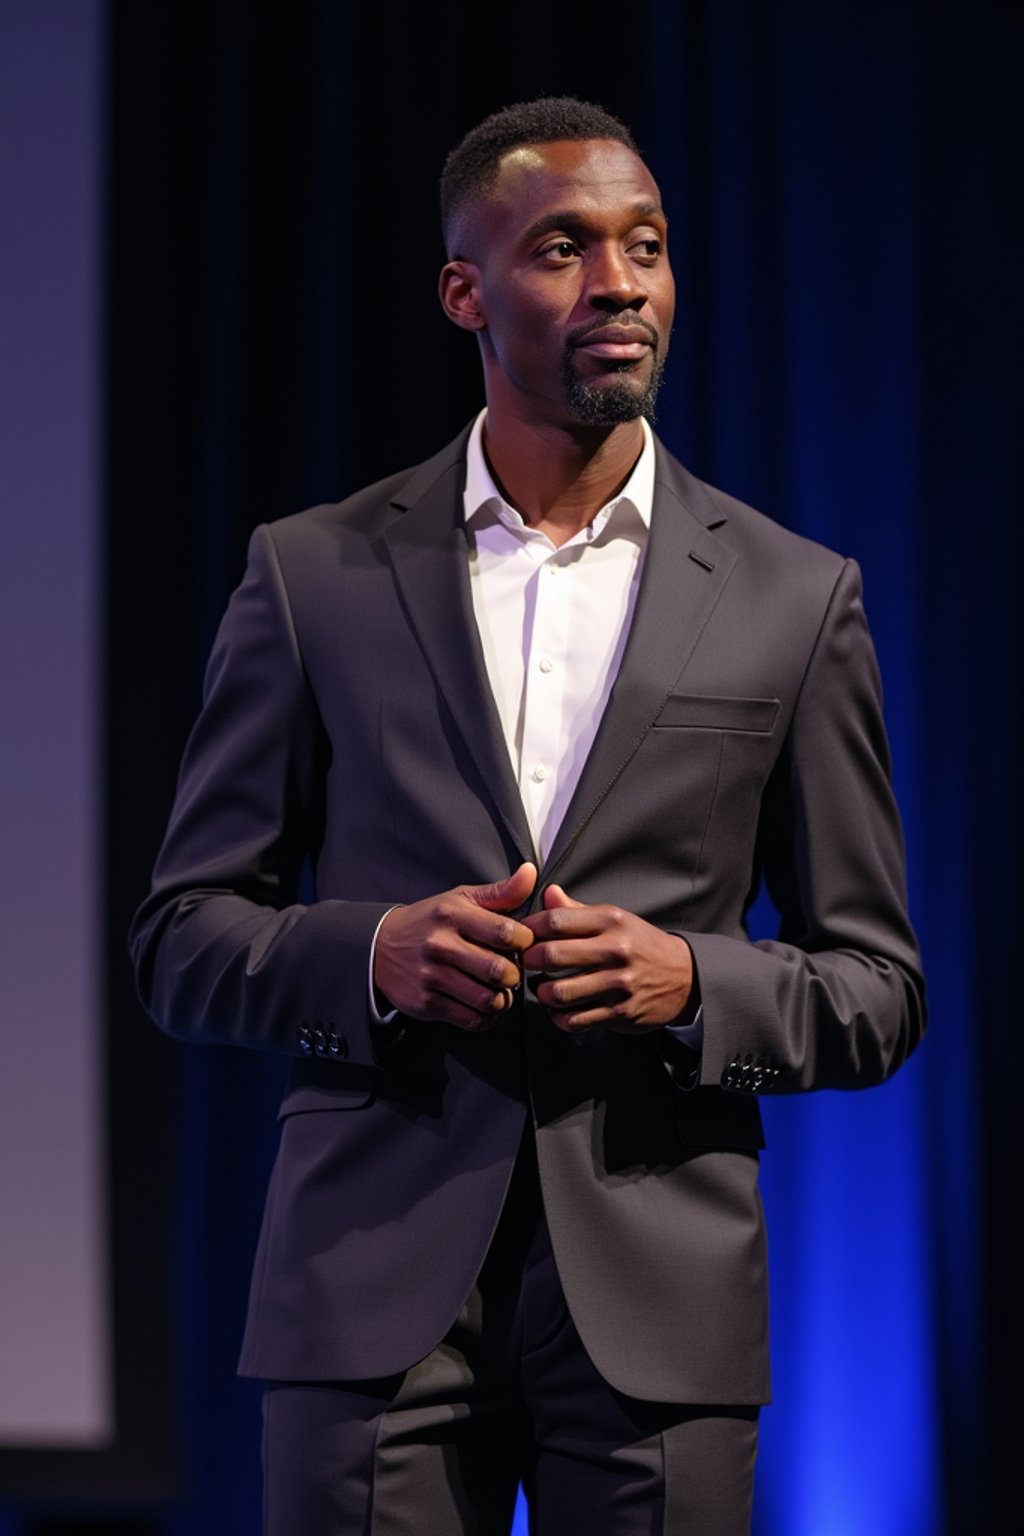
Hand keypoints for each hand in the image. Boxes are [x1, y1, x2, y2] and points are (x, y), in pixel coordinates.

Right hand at [373, 863, 536, 1030]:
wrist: (380, 947)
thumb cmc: (430, 921)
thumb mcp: (461, 899)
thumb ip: (500, 892)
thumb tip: (530, 873)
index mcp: (453, 914)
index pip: (506, 932)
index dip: (525, 942)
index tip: (522, 944)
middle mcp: (440, 945)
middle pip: (499, 970)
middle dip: (515, 975)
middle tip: (512, 971)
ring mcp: (431, 976)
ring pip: (488, 999)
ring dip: (503, 999)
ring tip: (501, 989)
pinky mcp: (426, 1002)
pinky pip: (471, 1019)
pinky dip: (488, 1016)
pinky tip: (487, 1004)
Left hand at [521, 884, 695, 1034]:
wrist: (684, 976)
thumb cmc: (640, 944)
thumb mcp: (615, 919)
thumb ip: (577, 910)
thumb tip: (547, 893)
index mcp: (611, 921)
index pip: (555, 920)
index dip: (530, 928)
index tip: (523, 936)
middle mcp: (615, 950)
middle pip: (551, 955)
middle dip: (529, 961)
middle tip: (527, 963)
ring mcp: (618, 984)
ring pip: (559, 993)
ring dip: (541, 993)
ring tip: (541, 988)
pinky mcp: (620, 1013)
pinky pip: (575, 1020)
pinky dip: (559, 1017)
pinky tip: (558, 1009)